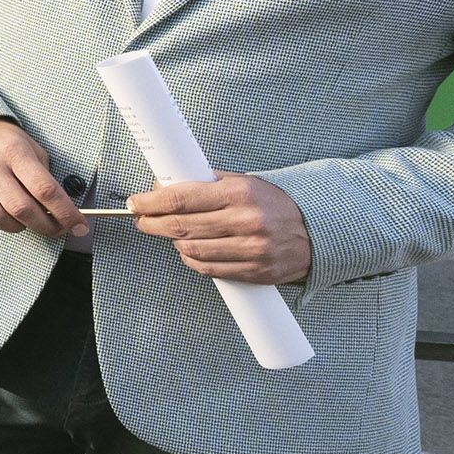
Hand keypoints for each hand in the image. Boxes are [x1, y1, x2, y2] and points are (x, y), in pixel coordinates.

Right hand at [0, 117, 84, 239]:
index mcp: (13, 151)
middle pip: (22, 209)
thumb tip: (59, 205)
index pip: (45, 189)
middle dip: (46, 226)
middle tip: (57, 229)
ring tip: (24, 220)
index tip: (79, 225)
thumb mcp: (26, 144)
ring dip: (17, 226)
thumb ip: (42, 172)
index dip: (66, 212)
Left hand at [132, 172, 313, 285]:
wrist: (318, 230)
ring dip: (172, 242)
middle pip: (181, 226)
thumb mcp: (245, 182)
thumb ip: (207, 183)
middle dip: (152, 223)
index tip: (136, 203)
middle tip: (142, 219)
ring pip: (192, 250)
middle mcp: (246, 221)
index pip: (181, 198)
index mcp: (240, 193)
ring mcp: (252, 249)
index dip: (151, 202)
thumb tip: (165, 184)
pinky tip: (189, 251)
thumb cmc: (275, 204)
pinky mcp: (256, 271)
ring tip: (170, 234)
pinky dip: (191, 260)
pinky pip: (209, 269)